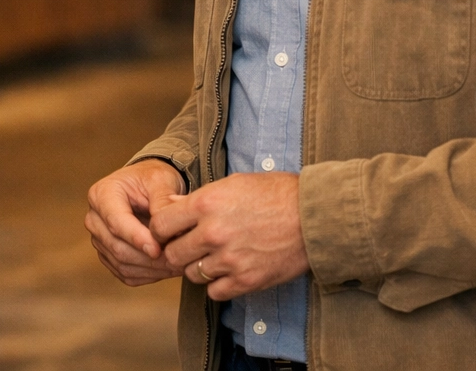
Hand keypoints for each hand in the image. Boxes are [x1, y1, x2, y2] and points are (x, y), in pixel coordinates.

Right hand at [86, 159, 186, 285]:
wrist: (149, 186)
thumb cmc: (152, 179)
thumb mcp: (161, 180)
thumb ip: (164, 201)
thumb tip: (168, 227)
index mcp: (101, 195)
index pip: (116, 222)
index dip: (137, 238)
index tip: (158, 249)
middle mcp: (95, 219)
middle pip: (117, 247)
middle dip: (148, 258)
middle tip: (176, 259)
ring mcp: (99, 239)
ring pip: (122, 264)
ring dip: (151, 269)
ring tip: (177, 264)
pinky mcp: (108, 255)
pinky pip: (126, 273)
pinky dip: (148, 275)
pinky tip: (167, 268)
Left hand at [149, 172, 308, 301]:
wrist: (315, 216)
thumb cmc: (276, 194)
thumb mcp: (233, 183)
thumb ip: (200, 198)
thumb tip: (172, 207)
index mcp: (206, 203)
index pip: (160, 225)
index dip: (162, 229)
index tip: (171, 230)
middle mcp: (213, 233)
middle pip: (172, 254)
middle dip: (177, 250)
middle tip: (190, 246)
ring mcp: (229, 259)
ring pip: (192, 274)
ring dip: (199, 267)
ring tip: (214, 256)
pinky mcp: (246, 280)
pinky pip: (214, 291)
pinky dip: (218, 284)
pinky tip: (229, 270)